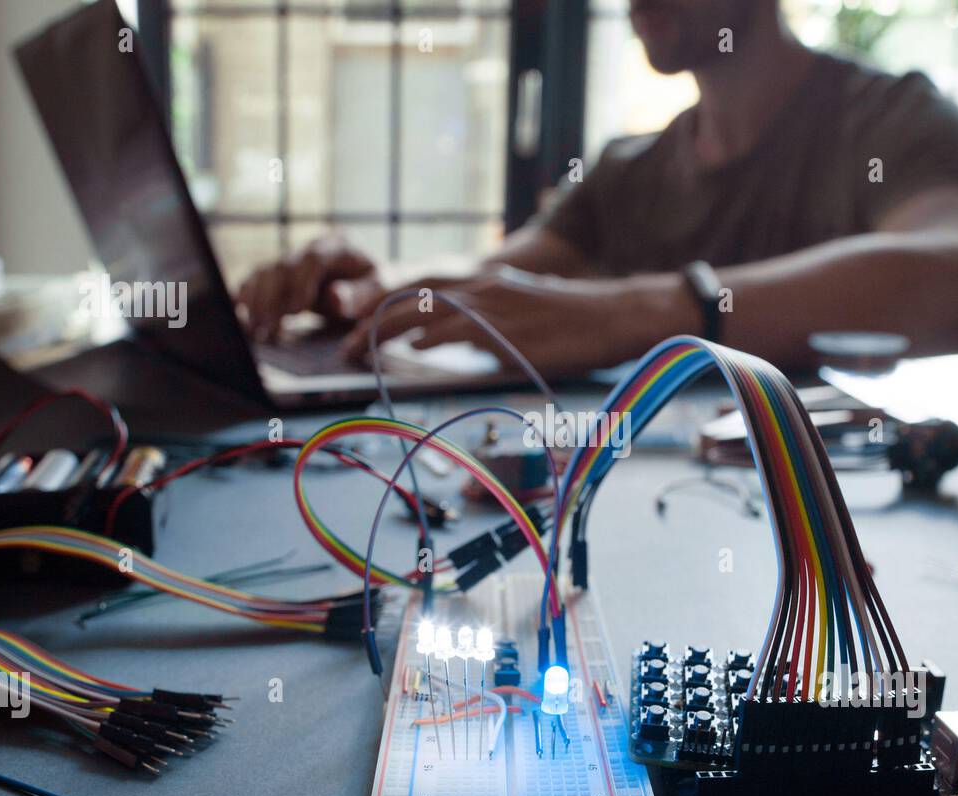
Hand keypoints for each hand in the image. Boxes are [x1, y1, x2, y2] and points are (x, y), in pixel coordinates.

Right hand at [235, 234, 380, 341]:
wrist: (370, 284)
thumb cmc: (377, 287)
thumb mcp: (380, 290)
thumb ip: (361, 294)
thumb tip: (334, 297)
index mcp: (339, 244)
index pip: (314, 258)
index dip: (302, 283)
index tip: (297, 310)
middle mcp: (311, 247)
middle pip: (283, 266)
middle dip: (272, 298)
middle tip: (266, 328)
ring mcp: (294, 259)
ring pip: (264, 274)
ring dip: (256, 303)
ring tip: (255, 331)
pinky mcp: (280, 275)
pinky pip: (256, 283)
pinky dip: (246, 301)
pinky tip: (243, 321)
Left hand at [339, 268, 691, 376]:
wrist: (616, 317)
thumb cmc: (575, 324)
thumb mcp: (523, 318)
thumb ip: (485, 330)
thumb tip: (457, 350)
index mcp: (486, 283)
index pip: (423, 289)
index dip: (384, 303)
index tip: (353, 322)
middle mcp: (483, 287)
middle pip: (412, 295)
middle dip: (370, 316)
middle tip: (341, 341)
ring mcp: (495, 305)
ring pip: (425, 310)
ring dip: (385, 330)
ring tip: (355, 349)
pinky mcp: (509, 327)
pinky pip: (459, 329)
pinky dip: (430, 336)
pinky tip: (408, 346)